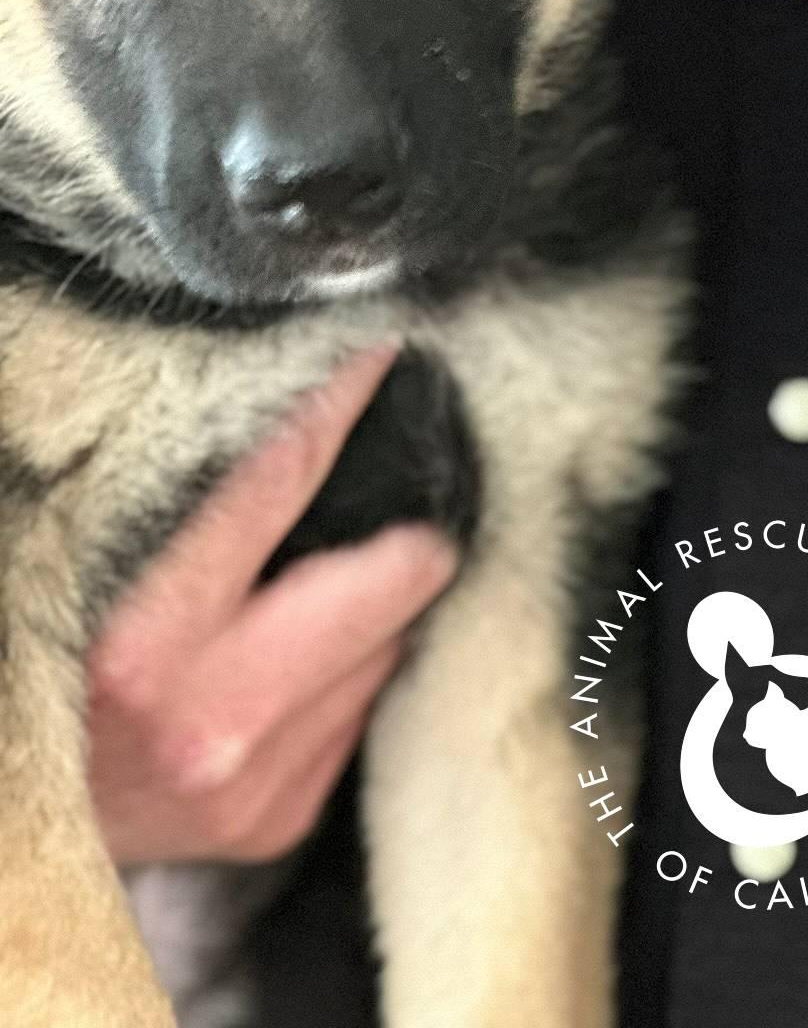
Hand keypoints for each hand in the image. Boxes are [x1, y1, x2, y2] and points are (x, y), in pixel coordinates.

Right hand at [89, 345, 458, 865]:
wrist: (14, 816)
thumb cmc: (47, 664)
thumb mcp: (90, 567)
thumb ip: (191, 508)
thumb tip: (292, 406)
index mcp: (144, 643)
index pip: (280, 482)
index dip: (338, 405)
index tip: (380, 355)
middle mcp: (213, 719)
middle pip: (395, 577)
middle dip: (402, 532)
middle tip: (397, 500)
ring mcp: (256, 782)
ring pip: (390, 642)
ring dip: (369, 611)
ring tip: (314, 592)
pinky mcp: (281, 819)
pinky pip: (360, 708)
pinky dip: (343, 673)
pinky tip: (291, 664)